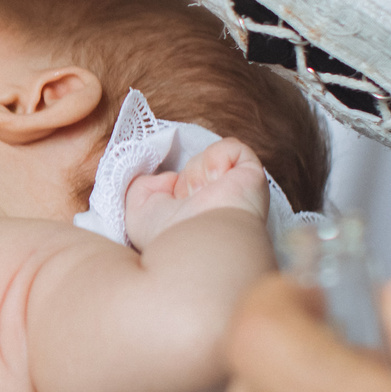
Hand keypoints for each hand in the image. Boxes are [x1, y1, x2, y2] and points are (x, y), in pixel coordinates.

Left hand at [125, 137, 268, 242]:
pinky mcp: (252, 175)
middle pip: (193, 168)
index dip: (172, 188)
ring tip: (201, 194)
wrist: (197, 244)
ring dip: (196, 173)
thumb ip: (142, 188)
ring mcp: (237, 189)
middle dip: (185, 179)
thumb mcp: (137, 214)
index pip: (183, 185)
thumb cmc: (167, 237)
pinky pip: (232, 147)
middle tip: (187, 201)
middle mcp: (218, 202)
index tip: (171, 202)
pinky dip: (217, 158)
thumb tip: (168, 177)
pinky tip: (216, 181)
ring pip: (207, 157)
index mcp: (197, 213)